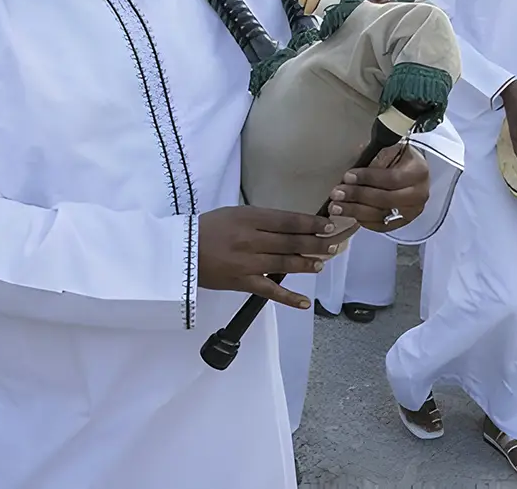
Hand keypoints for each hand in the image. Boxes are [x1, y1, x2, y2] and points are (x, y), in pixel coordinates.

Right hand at [197, 206, 355, 308]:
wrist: (181, 251)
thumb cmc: (209, 228)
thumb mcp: (236, 213)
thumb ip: (262, 219)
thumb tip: (292, 225)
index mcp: (250, 218)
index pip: (288, 220)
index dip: (311, 224)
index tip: (328, 225)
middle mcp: (251, 239)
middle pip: (291, 241)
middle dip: (316, 243)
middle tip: (335, 244)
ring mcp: (247, 263)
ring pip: (285, 264)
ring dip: (307, 264)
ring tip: (322, 264)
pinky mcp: (242, 283)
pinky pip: (269, 291)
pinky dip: (288, 298)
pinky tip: (304, 303)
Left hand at [329, 143, 429, 231]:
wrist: (413, 173)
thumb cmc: (399, 159)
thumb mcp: (392, 150)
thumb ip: (378, 157)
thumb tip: (356, 165)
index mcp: (418, 172)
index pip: (391, 178)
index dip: (368, 178)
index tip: (347, 176)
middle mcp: (419, 195)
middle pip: (385, 199)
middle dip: (358, 196)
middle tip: (336, 194)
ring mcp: (412, 212)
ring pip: (381, 215)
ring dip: (355, 211)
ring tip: (336, 207)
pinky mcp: (403, 223)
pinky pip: (381, 226)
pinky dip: (363, 220)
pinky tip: (348, 214)